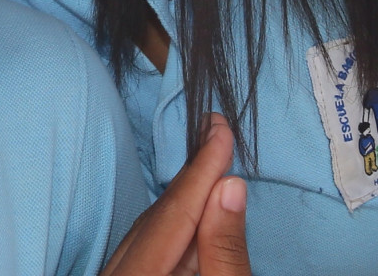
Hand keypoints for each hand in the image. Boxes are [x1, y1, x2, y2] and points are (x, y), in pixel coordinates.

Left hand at [103, 114, 251, 275]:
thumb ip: (223, 249)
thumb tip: (229, 186)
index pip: (171, 215)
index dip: (201, 172)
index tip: (220, 132)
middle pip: (157, 219)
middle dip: (193, 177)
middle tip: (216, 130)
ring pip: (150, 230)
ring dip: (185, 198)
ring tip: (212, 157)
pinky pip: (148, 247)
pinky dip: (176, 225)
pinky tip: (198, 204)